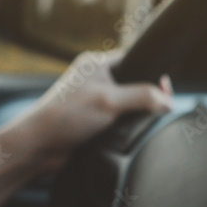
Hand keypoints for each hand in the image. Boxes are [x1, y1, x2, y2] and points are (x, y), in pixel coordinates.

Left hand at [16, 50, 173, 170]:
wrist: (38, 146)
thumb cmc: (66, 116)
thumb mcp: (110, 101)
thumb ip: (143, 97)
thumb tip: (168, 101)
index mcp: (97, 64)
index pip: (135, 60)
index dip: (152, 74)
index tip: (165, 90)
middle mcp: (95, 79)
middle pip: (134, 84)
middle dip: (146, 97)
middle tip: (157, 108)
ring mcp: (94, 100)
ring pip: (128, 104)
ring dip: (134, 115)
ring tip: (136, 122)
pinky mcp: (93, 121)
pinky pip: (119, 120)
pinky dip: (125, 127)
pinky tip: (126, 133)